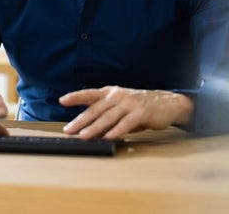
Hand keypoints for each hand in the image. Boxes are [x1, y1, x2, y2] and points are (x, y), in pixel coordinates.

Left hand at [59, 86, 193, 139]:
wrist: (166, 103)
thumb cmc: (138, 106)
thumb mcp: (120, 106)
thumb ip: (105, 114)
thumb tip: (88, 129)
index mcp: (110, 92)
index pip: (89, 94)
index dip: (75, 96)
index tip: (62, 100)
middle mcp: (118, 96)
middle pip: (95, 109)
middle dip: (80, 121)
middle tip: (69, 130)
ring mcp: (129, 103)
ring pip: (108, 117)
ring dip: (94, 128)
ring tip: (84, 136)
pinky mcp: (141, 113)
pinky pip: (126, 123)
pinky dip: (116, 131)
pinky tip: (108, 137)